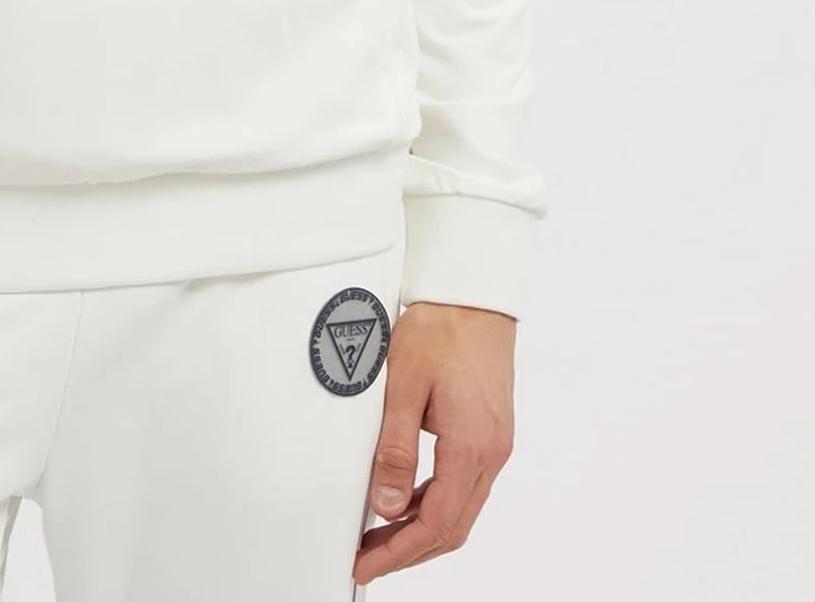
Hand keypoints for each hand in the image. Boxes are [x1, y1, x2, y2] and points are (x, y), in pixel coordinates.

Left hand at [353, 300, 515, 583]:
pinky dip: (435, 504)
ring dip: (422, 530)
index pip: (436, 523)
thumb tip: (386, 505)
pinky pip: (464, 486)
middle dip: (409, 551)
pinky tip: (406, 500)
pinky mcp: (490, 433)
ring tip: (380, 537)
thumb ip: (395, 448)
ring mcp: (495, 444)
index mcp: (473, 446)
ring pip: (460, 510)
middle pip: (452, 527)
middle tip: (367, 560)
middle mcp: (492, 453)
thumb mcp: (405, 385)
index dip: (399, 553)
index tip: (365, 565)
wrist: (473, 294)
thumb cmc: (441, 329)